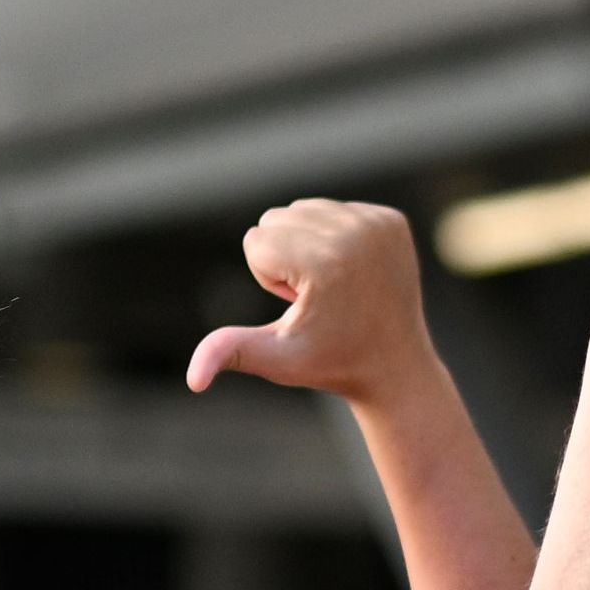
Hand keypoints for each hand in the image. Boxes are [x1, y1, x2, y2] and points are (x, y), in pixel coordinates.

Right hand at [188, 199, 434, 403]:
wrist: (397, 366)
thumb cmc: (333, 364)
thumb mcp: (278, 359)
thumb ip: (230, 351)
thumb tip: (192, 380)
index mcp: (324, 262)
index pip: (255, 240)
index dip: (268, 278)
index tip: (302, 305)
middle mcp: (355, 234)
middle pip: (275, 219)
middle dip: (284, 257)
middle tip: (318, 297)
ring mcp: (378, 224)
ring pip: (303, 210)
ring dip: (307, 245)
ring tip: (334, 284)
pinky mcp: (392, 220)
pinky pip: (335, 209)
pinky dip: (336, 237)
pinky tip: (354, 273)